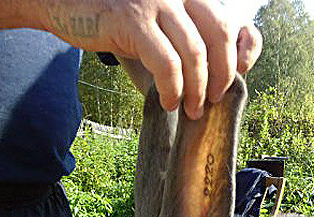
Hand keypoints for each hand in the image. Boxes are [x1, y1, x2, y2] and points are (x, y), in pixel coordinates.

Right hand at [41, 0, 261, 118]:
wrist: (68, 4)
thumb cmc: (120, 24)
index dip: (245, 50)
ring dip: (197, 90)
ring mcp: (156, 2)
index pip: (233, 22)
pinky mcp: (133, 19)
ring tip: (190, 110)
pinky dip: (172, 89)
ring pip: (194, 53)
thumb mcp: (161, 29)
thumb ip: (187, 45)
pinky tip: (167, 102)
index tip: (240, 76)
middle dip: (221, 76)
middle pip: (220, 36)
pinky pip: (166, 63)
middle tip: (212, 101)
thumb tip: (215, 84)